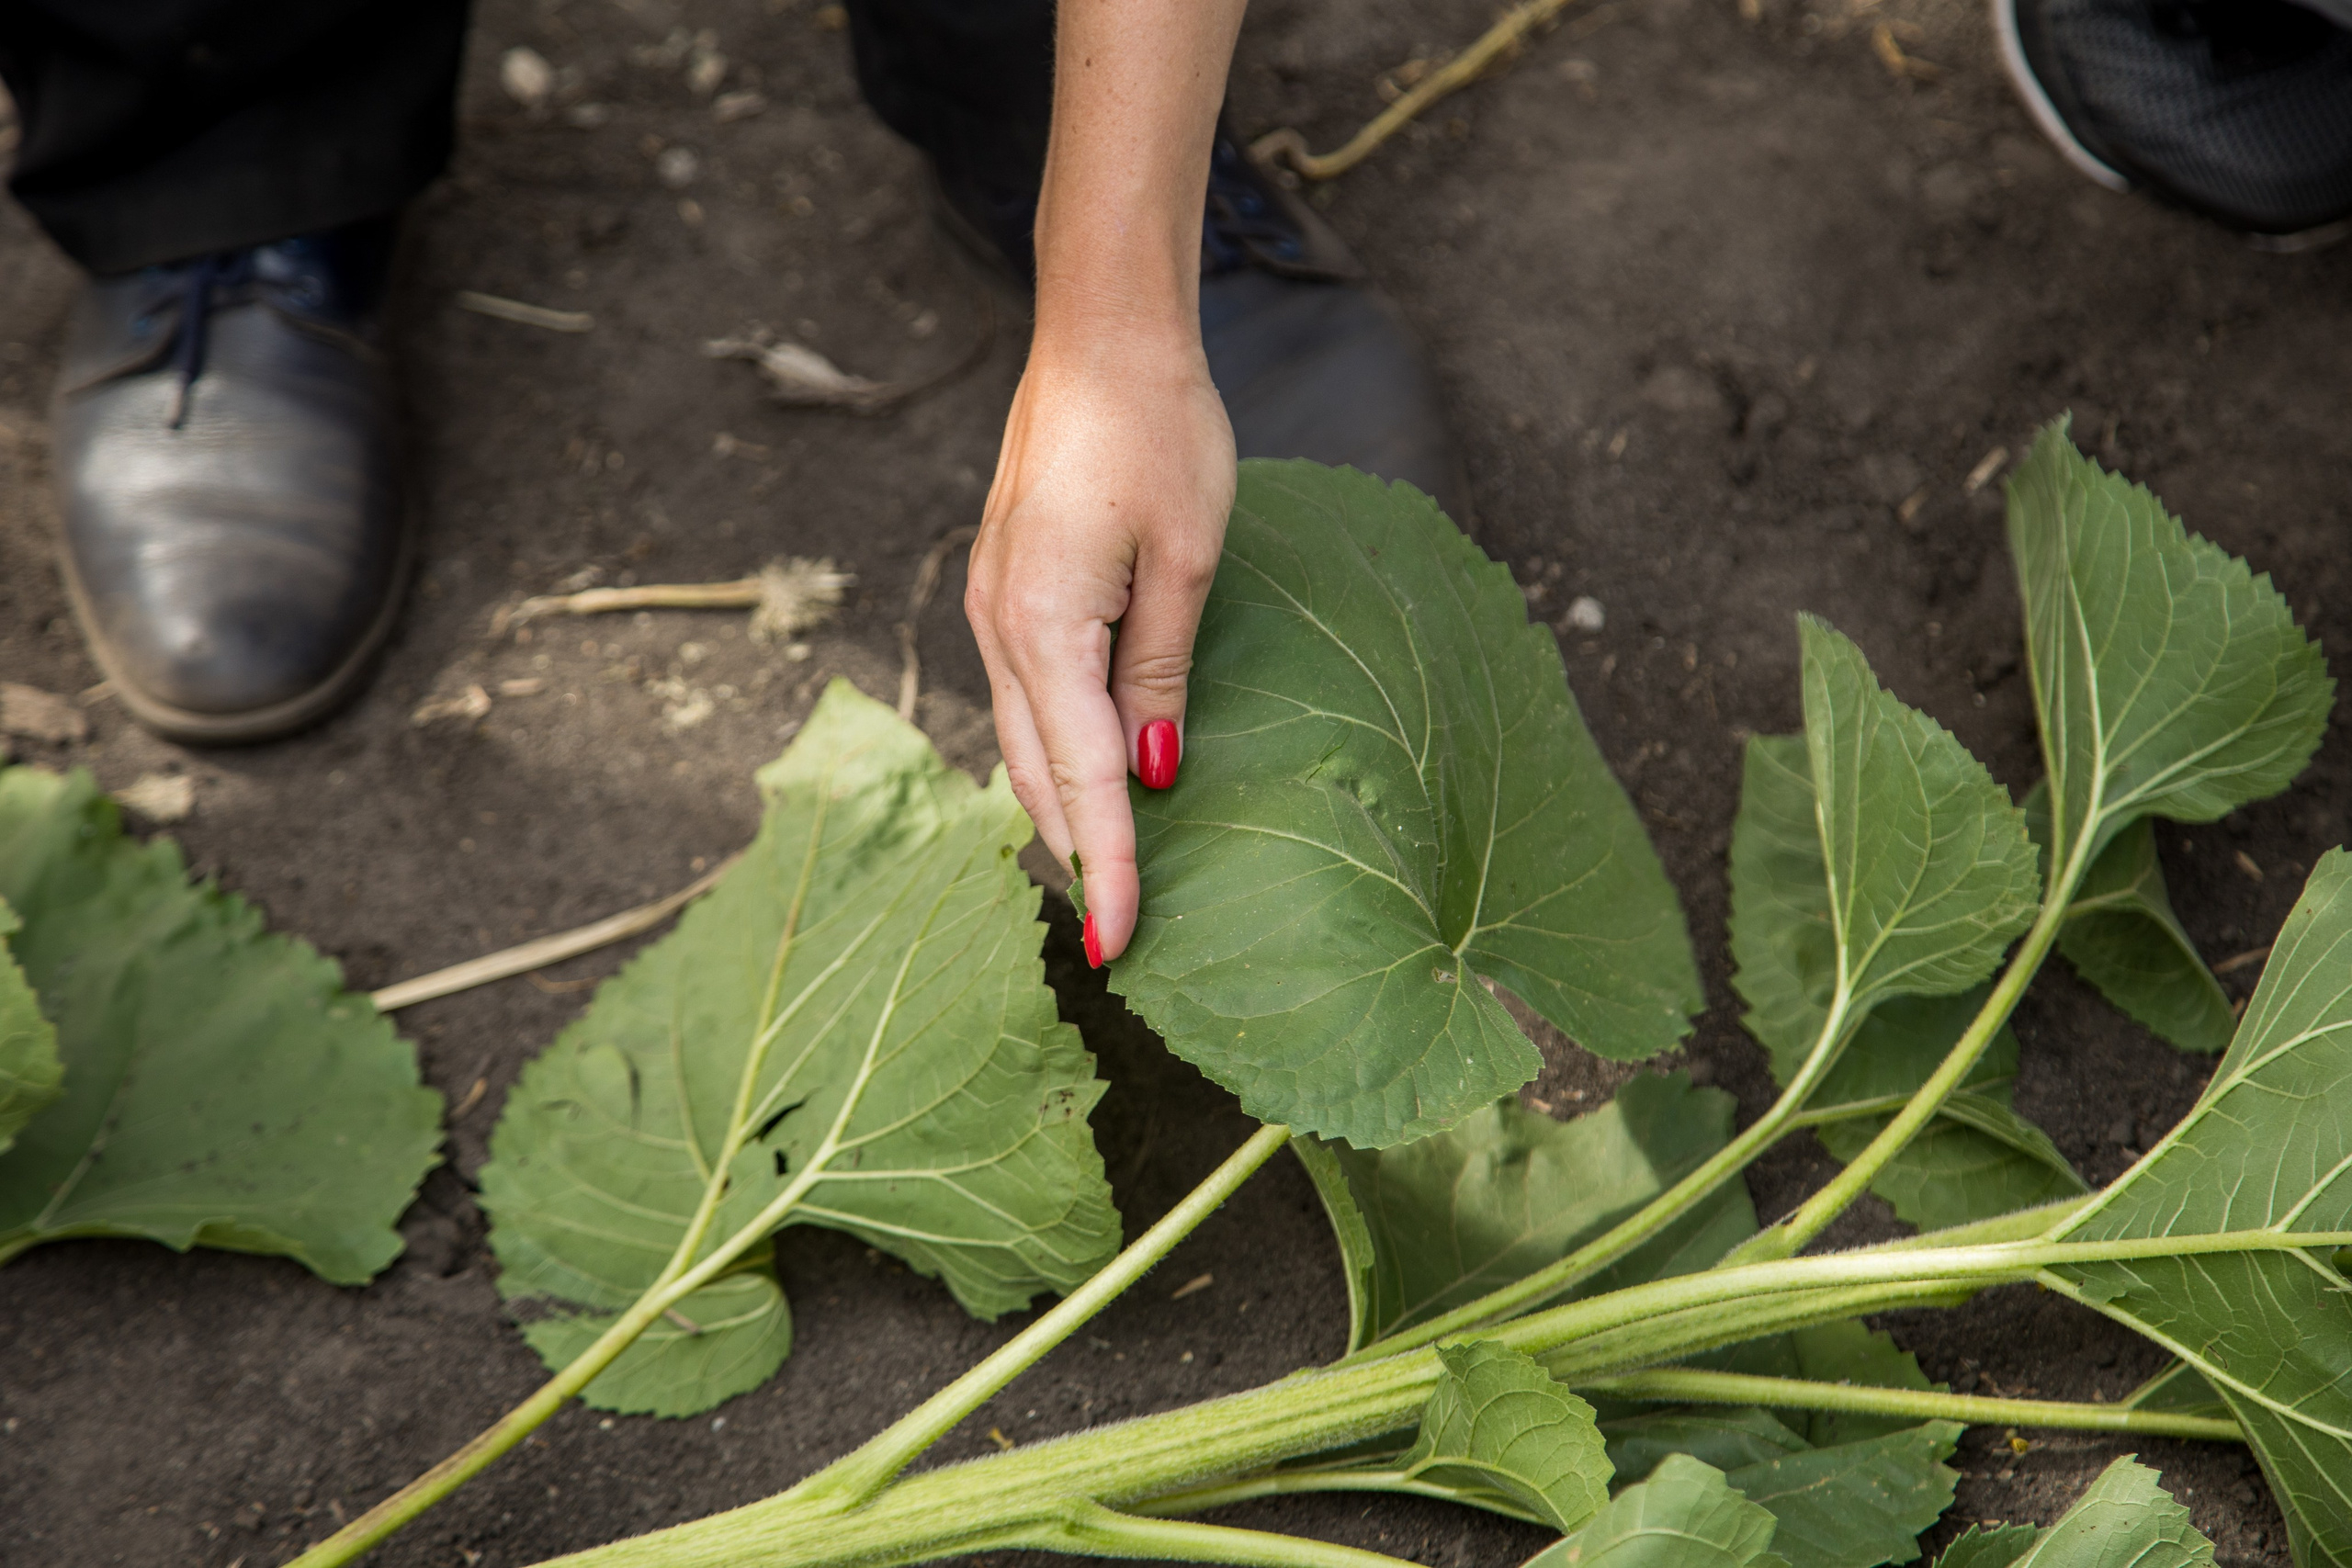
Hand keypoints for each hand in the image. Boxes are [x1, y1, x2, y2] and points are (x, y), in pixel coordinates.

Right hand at [964, 324, 1233, 965]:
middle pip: (1035, 775)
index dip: (1110, 867)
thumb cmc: (1158, 432)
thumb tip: (1154, 770)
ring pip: (1020, 741)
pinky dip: (1051, 751)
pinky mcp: (1004, 588)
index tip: (1122, 947)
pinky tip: (1087, 774)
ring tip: (1106, 874)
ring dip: (1061, 808)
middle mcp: (999, 629)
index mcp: (1043, 629)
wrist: (1099, 337)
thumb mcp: (1185, 560)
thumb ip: (1161, 672)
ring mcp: (991, 609)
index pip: (1083, 780)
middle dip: (1078, 856)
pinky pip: (1022, 697)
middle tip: (1121, 935)